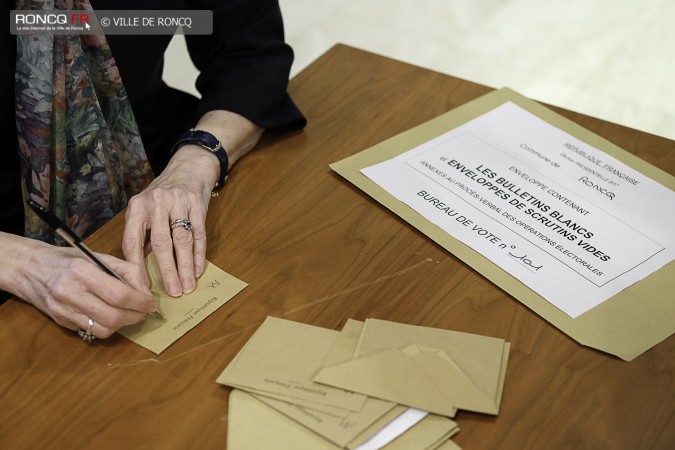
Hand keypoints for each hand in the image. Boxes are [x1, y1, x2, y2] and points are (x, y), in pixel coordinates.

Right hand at [2, 234, 155, 338]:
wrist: (29, 268)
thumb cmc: (68, 260)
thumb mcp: (98, 256)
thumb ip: (126, 270)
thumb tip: (146, 290)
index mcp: (82, 271)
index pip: (119, 294)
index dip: (140, 302)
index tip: (151, 302)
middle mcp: (70, 292)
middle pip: (113, 317)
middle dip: (135, 316)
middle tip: (144, 310)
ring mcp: (63, 310)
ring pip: (103, 330)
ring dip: (123, 325)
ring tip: (129, 313)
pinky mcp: (61, 322)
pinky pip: (91, 331)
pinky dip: (107, 327)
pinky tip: (111, 315)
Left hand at [123, 147, 217, 296]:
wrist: (189, 167)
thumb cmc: (163, 194)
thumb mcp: (145, 209)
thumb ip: (142, 235)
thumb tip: (141, 268)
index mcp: (137, 207)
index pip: (132, 242)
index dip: (136, 268)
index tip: (141, 289)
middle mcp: (156, 203)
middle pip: (161, 243)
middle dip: (167, 271)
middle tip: (172, 292)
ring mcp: (179, 203)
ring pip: (181, 241)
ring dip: (185, 267)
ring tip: (187, 287)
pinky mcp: (198, 204)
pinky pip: (198, 234)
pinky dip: (199, 254)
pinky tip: (198, 270)